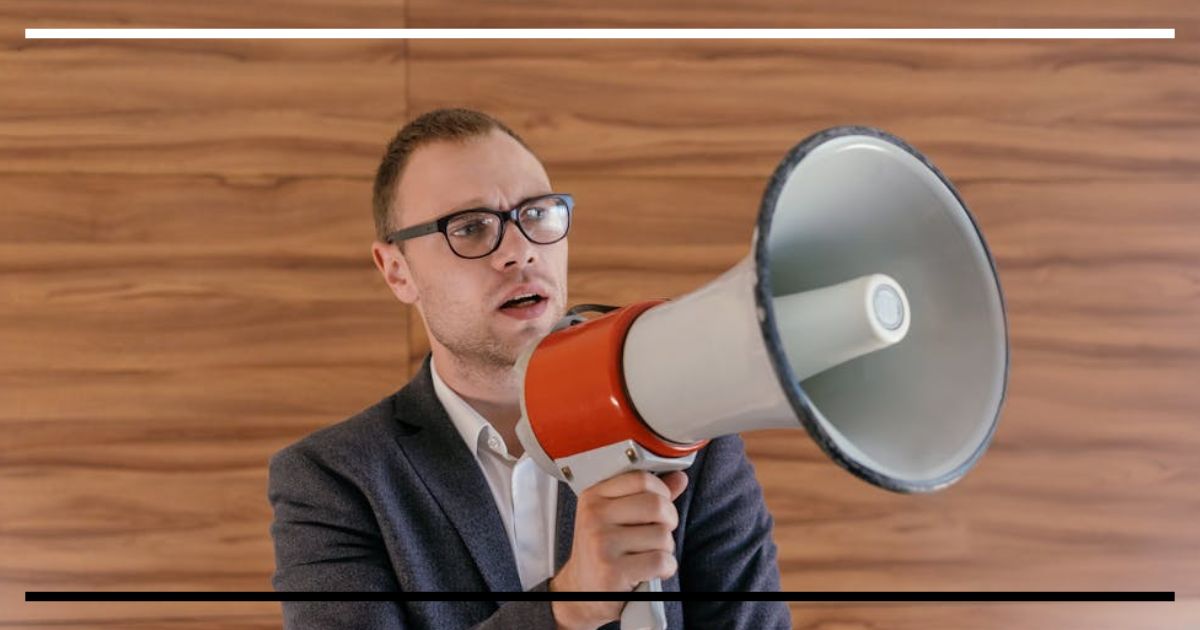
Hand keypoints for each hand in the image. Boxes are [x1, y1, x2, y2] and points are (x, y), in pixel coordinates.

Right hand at [549, 470, 688, 629]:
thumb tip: (679, 478)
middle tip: (658, 532)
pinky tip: (651, 570)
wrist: (581, 592)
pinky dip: (665, 568)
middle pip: (657, 505)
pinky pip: (660, 561)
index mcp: (593, 496)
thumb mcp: (617, 516)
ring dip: (665, 549)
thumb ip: (647, 495)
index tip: (659, 504)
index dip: (661, 492)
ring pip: (662, 535)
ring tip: (648, 553)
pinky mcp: (612, 571)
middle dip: (668, 521)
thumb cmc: (601, 553)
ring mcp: (601, 543)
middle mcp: (594, 516)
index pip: (642, 479)